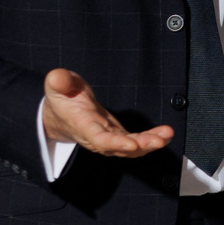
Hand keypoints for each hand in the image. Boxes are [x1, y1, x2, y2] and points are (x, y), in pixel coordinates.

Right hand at [40, 69, 173, 157]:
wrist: (59, 114)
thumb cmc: (61, 98)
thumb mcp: (56, 85)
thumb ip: (59, 81)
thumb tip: (58, 77)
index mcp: (82, 124)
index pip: (98, 138)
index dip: (115, 143)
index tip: (131, 144)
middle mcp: (95, 136)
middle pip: (118, 146)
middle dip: (140, 145)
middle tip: (159, 141)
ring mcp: (108, 137)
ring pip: (128, 147)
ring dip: (148, 143)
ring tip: (167, 135)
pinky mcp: (117, 135)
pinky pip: (134, 142)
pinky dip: (149, 139)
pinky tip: (164, 135)